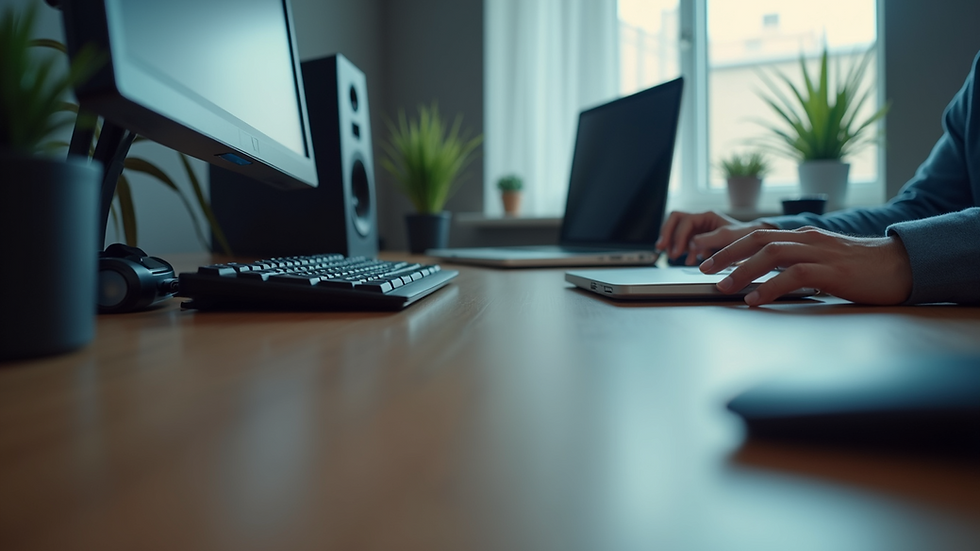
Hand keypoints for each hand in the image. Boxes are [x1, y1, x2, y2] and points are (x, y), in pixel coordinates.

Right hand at [656, 210, 774, 264]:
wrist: (757, 244)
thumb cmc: (746, 236)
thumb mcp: (730, 237)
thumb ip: (711, 239)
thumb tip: (693, 243)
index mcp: (706, 216)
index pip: (682, 220)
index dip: (677, 236)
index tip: (677, 251)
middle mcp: (700, 221)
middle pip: (674, 220)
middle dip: (667, 234)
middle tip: (663, 248)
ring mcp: (699, 230)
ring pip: (676, 231)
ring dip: (672, 243)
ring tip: (672, 256)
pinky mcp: (700, 241)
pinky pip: (684, 242)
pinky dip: (683, 251)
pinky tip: (688, 260)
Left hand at [698, 227, 913, 305]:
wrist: (902, 267)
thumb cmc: (862, 269)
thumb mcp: (823, 263)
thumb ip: (796, 266)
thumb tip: (766, 281)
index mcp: (804, 237)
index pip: (759, 235)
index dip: (730, 245)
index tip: (708, 258)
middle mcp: (808, 239)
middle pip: (758, 239)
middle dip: (726, 253)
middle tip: (703, 269)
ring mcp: (820, 253)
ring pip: (772, 254)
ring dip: (742, 270)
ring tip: (722, 287)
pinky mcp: (832, 271)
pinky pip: (795, 275)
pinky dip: (770, 287)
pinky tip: (755, 299)